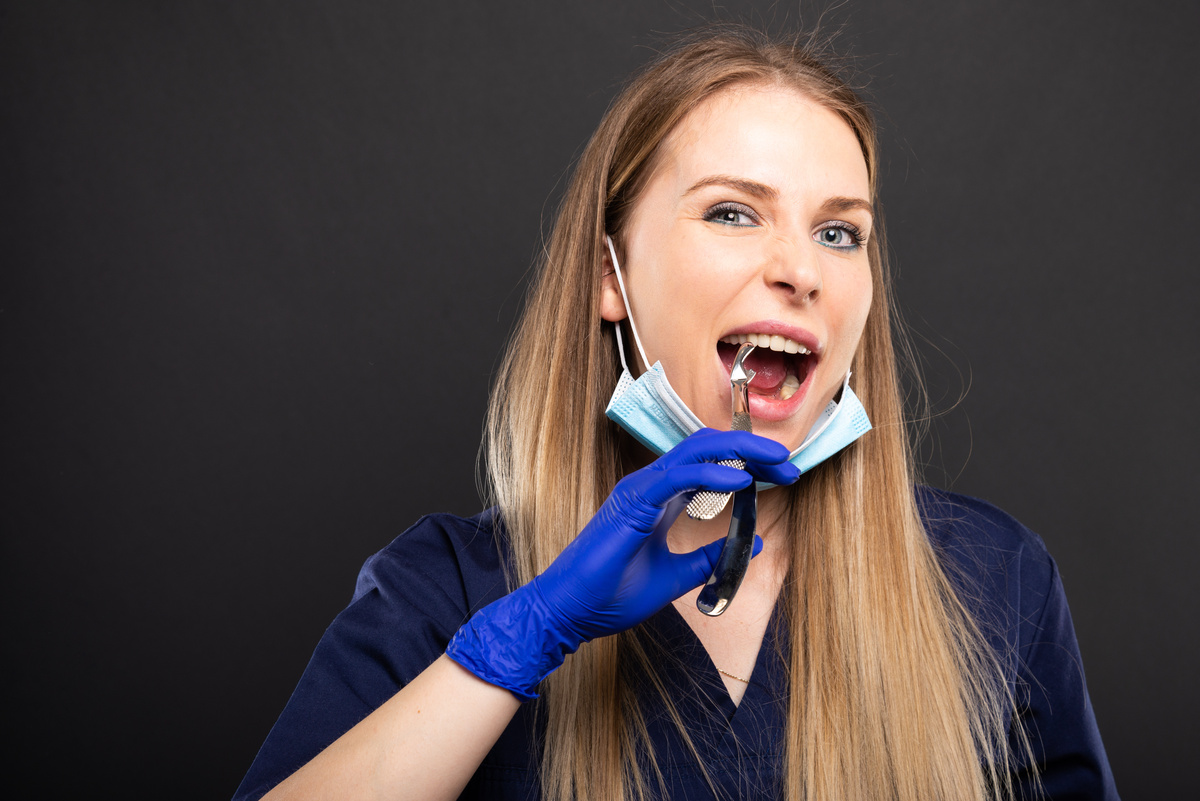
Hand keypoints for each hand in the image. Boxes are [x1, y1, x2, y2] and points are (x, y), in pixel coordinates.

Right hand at [533, 428, 796, 641]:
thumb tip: (753, 544)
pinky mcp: (632, 503)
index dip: (749, 464)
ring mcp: (640, 490)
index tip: (782, 475)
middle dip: (752, 450)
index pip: (710, 464)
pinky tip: (740, 483)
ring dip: (740, 453)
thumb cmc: (611, 594)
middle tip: (788, 462)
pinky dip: (711, 475)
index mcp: (660, 498)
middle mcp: (651, 486)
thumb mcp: (676, 576)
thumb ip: (709, 558)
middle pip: (707, 448)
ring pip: (695, 451)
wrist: (570, 612)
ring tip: (775, 462)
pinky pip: (677, 478)